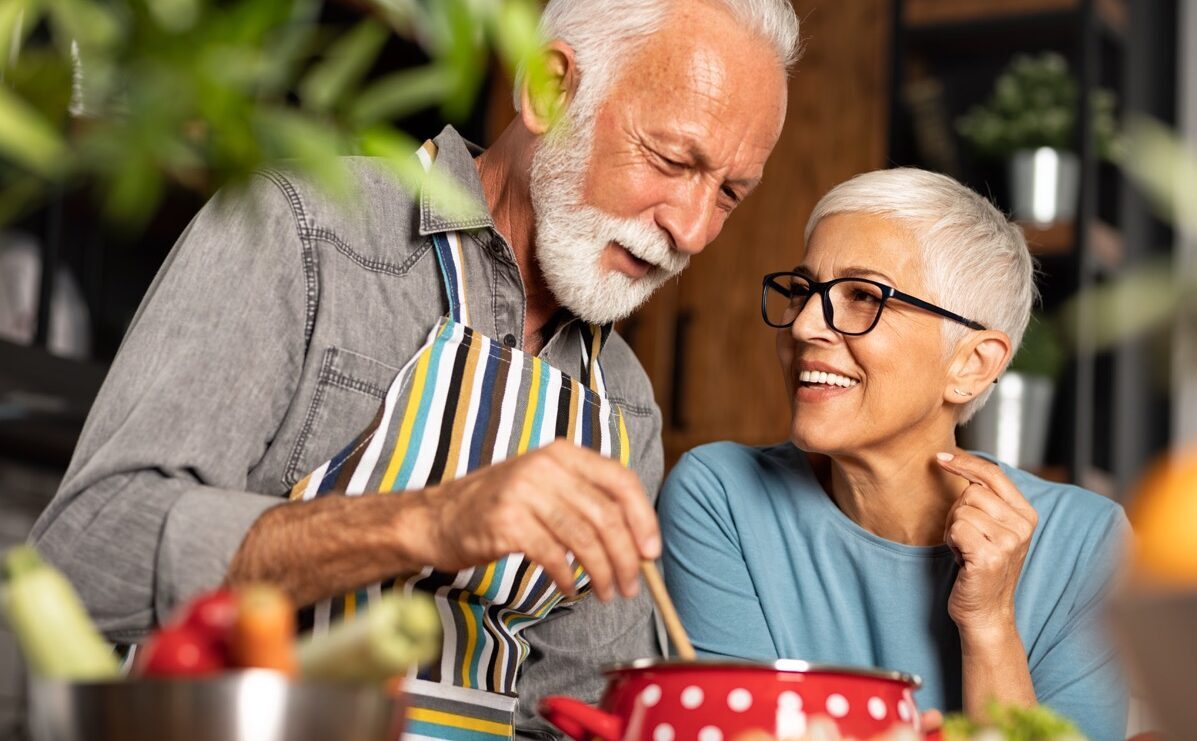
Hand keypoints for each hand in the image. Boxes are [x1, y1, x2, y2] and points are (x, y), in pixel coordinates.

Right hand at [413, 439, 659, 601]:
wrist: (437, 518)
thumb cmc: (499, 507)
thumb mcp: (545, 486)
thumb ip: (586, 500)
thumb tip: (639, 539)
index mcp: (562, 453)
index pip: (620, 480)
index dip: (643, 518)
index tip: (652, 552)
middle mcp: (545, 466)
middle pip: (606, 515)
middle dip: (626, 557)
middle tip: (632, 586)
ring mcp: (524, 491)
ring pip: (584, 537)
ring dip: (602, 573)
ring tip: (605, 593)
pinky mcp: (506, 521)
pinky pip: (553, 555)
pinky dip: (567, 578)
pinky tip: (570, 589)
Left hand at [937, 451, 1037, 635]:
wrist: (986, 612)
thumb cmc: (983, 568)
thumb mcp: (994, 530)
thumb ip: (987, 500)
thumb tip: (956, 462)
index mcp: (1026, 515)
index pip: (994, 474)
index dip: (965, 462)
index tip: (941, 457)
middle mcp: (1022, 526)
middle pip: (970, 493)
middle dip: (957, 512)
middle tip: (965, 539)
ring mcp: (1008, 542)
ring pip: (961, 510)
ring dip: (953, 530)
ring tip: (966, 550)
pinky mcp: (990, 556)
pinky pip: (956, 529)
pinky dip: (951, 542)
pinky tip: (963, 559)